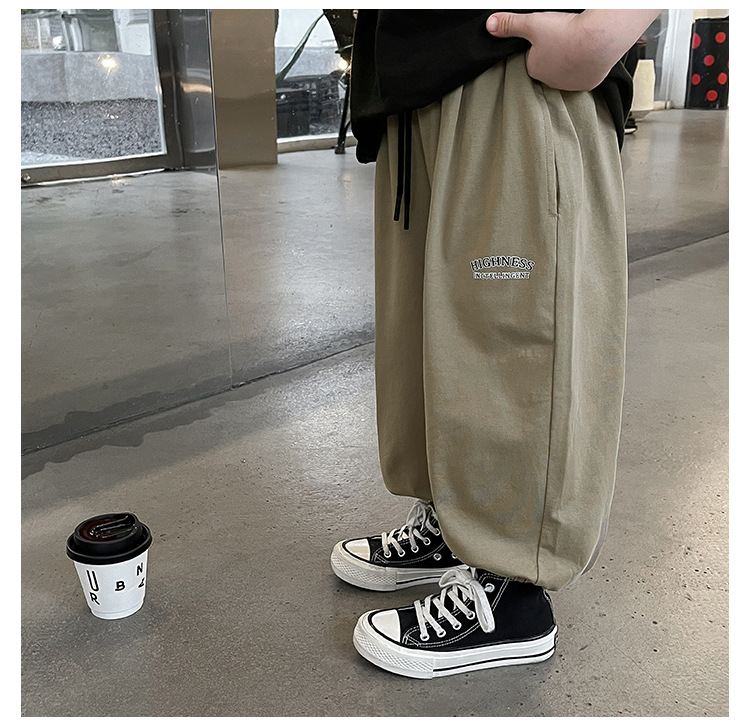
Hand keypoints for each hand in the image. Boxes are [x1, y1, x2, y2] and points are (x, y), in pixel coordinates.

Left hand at [486, 10, 661, 90]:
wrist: (599, 39)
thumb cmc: (565, 33)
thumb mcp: (532, 24)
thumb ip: (510, 24)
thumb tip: (489, 25)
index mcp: (534, 69)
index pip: (531, 58)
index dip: (537, 45)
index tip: (546, 35)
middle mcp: (550, 82)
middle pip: (548, 65)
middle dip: (553, 53)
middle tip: (562, 37)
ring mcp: (570, 84)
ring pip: (566, 71)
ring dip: (569, 60)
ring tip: (576, 43)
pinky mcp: (588, 83)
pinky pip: (584, 74)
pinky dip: (586, 65)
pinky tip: (588, 53)